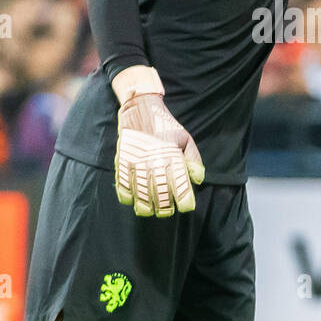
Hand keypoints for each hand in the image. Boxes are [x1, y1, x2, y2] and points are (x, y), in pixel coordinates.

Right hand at [112, 67, 204, 216]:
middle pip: (160, 196)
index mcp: (172, 157)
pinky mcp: (122, 162)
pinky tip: (134, 200)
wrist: (140, 108)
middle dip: (166, 208)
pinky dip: (128, 198)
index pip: (180, 187)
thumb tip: (198, 180)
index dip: (185, 201)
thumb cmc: (165, 126)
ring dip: (147, 207)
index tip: (187, 207)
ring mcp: (136, 164)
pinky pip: (123, 187)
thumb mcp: (185, 138)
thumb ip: (193, 160)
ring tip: (152, 210)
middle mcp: (154, 163)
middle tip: (169, 211)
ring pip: (141, 196)